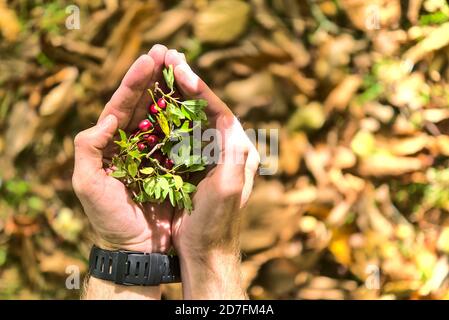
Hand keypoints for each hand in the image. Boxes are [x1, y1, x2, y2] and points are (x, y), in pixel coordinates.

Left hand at [72, 45, 173, 252]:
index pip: (122, 104)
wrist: (135, 249)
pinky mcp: (177, 165)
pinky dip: (191, 120)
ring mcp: (157, 153)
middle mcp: (135, 143)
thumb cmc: (108, 218)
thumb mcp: (87, 184)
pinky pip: (185, 138)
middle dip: (156, 77)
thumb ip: (88, 148)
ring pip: (167, 116)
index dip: (135, 81)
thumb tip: (109, 117)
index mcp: (112, 143)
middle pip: (145, 103)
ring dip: (175, 92)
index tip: (150, 59)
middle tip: (169, 51)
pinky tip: (199, 103)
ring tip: (184, 68)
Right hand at [164, 50, 259, 298]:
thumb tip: (227, 116)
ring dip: (176, 99)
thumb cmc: (215, 222)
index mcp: (239, 151)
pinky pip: (182, 137)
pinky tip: (153, 109)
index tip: (181, 70)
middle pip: (206, 110)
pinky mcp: (195, 167)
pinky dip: (168, 121)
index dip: (200, 90)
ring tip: (160, 77)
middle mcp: (228, 150)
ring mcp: (211, 158)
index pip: (220, 111)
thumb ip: (231, 152)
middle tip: (168, 61)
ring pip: (193, 121)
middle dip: (188, 86)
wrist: (206, 250)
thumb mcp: (227, 187)